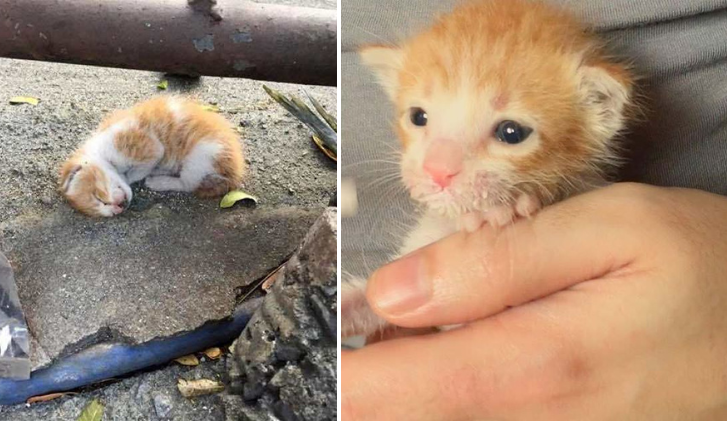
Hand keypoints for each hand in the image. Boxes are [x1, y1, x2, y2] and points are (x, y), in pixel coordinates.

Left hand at [342, 183, 726, 419]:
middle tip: (339, 319)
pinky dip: (433, 380)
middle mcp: (532, 415)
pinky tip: (434, 339)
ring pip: (435, 412)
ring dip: (394, 377)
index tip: (299, 346)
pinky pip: (472, 410)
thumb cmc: (698, 264)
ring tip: (381, 324)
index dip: (337, 374)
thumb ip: (493, 264)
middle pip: (406, 411)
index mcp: (534, 363)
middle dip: (359, 373)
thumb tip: (390, 294)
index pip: (397, 387)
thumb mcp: (606, 231)